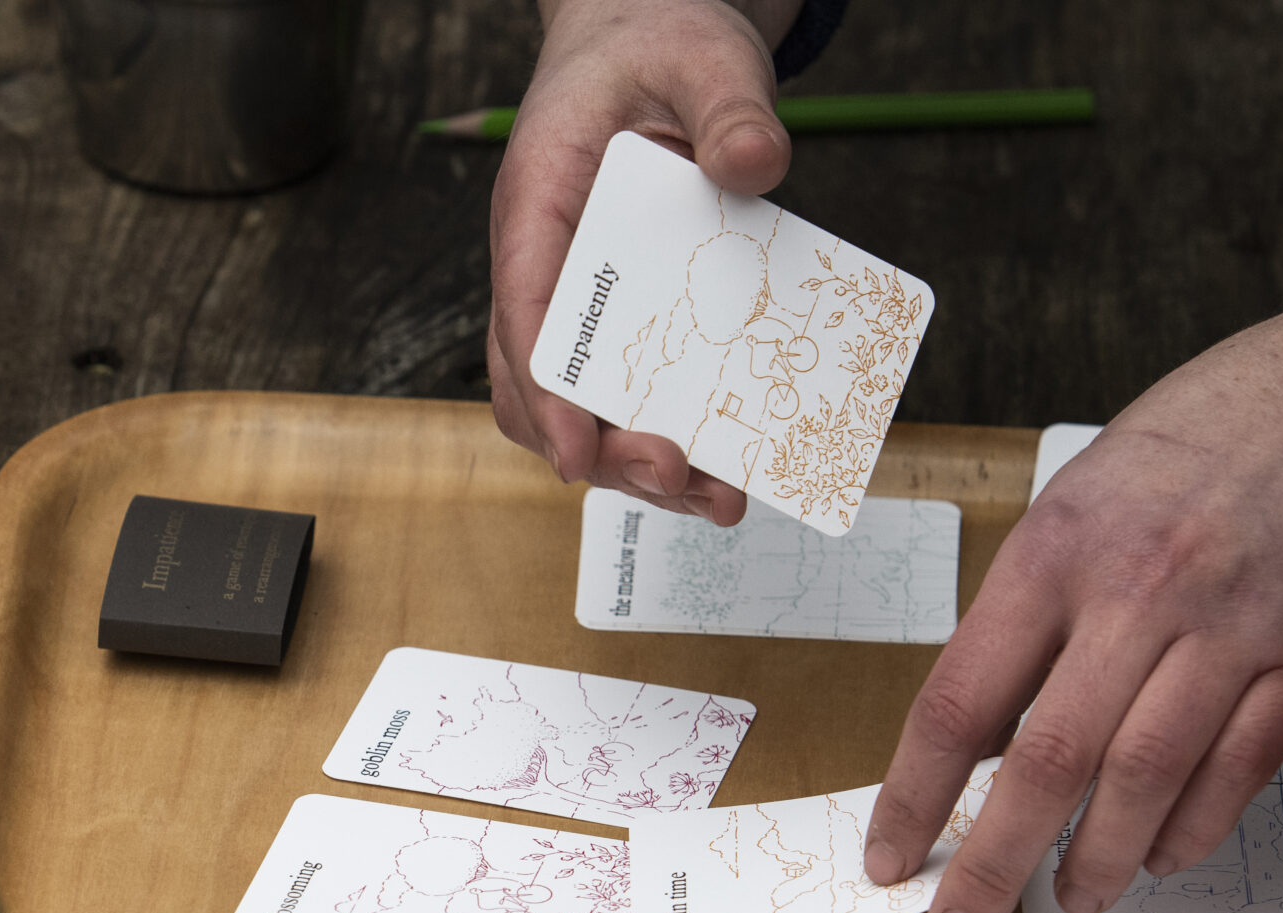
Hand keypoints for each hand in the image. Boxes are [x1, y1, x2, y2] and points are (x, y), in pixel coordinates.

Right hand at [488, 0, 803, 523]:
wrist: (651, 34)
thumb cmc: (658, 42)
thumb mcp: (704, 55)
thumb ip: (730, 104)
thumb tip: (756, 161)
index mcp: (540, 202)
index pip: (526, 310)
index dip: (547, 391)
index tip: (581, 453)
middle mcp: (545, 264)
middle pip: (539, 386)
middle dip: (602, 449)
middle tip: (681, 476)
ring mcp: (581, 297)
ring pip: (577, 407)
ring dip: (635, 465)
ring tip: (717, 496)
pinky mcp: (623, 313)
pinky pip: (623, 391)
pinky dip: (664, 436)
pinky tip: (723, 461)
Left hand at [863, 282, 1282, 912]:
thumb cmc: (1188, 457)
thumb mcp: (1073, 507)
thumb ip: (1024, 620)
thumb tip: (973, 743)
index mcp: (1057, 552)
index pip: (959, 698)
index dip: (914, 793)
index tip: (889, 856)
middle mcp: (1141, 589)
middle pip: (1049, 757)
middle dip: (993, 862)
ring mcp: (1232, 625)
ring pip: (1147, 776)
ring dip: (1100, 859)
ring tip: (1070, 896)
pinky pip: (1240, 770)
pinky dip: (1191, 829)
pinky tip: (1160, 854)